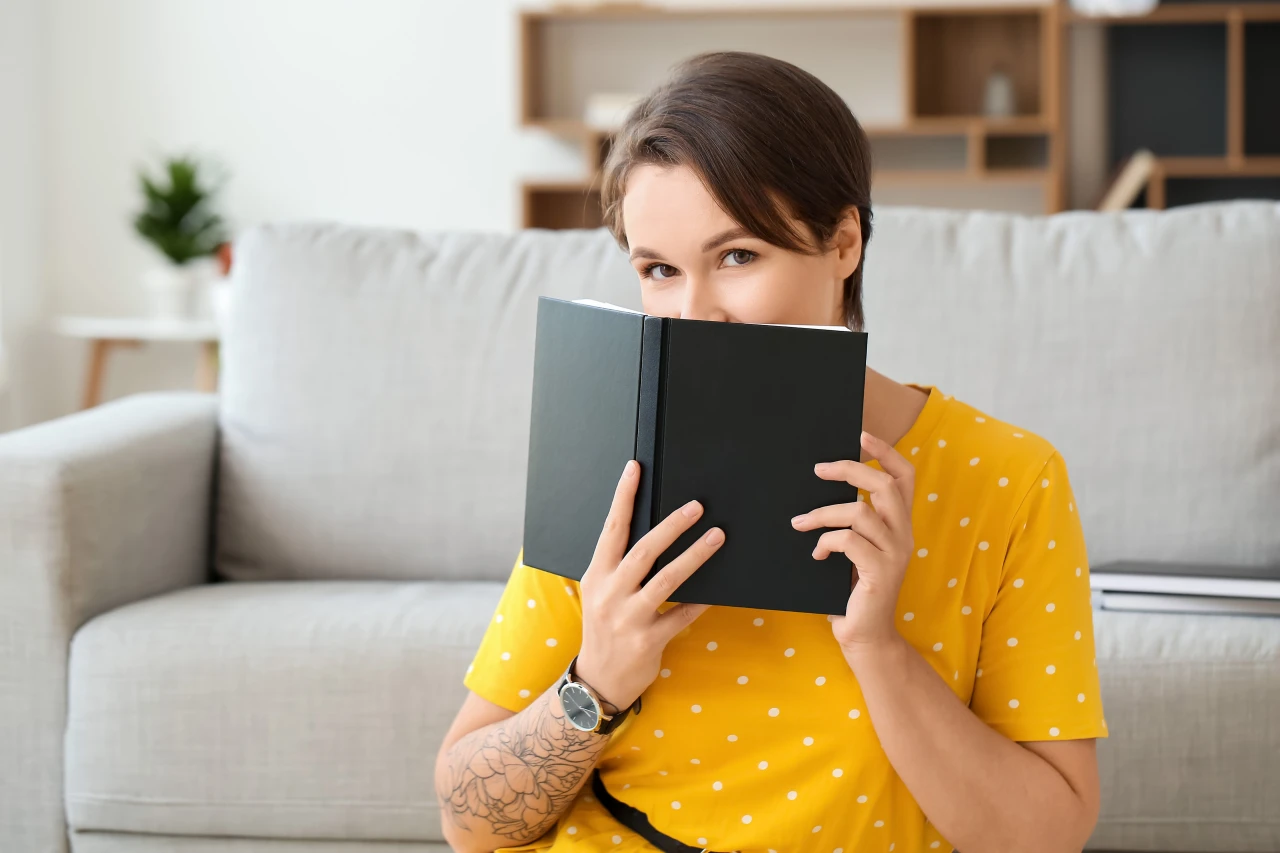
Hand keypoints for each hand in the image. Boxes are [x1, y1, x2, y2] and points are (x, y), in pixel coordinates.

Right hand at [574, 460, 724, 710]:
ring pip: (666, 580)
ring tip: (718, 536)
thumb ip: (620, 566)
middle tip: (698, 505)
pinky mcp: (648, 640)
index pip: (611, 529)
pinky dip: (700, 602)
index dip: (623, 497)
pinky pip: (681, 615)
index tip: (635, 468)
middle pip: (643, 550)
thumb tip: (655, 532)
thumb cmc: (603, 629)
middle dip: (672, 526)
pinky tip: (717, 591)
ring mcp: (628, 618)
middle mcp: (610, 593)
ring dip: (694, 556)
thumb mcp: (601, 593)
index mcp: (597, 575)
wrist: (597, 681)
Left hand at [791, 431, 915, 650]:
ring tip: (800, 522)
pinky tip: (816, 555)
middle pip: (883, 485)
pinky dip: (826, 542)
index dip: (887, 452)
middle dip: (849, 470)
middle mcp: (904, 535)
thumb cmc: (852, 590)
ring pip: (860, 511)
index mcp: (901, 524)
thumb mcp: (855, 549)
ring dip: (824, 513)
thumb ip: (852, 522)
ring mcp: (895, 553)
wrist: (865, 636)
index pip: (906, 476)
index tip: (862, 435)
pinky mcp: (880, 572)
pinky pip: (849, 541)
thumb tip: (820, 484)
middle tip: (817, 469)